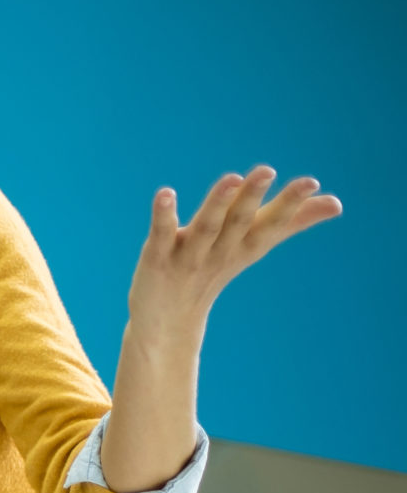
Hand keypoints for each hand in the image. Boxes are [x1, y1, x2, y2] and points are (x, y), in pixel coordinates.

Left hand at [129, 166, 339, 329]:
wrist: (168, 322)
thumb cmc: (214, 272)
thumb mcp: (253, 246)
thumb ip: (290, 221)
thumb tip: (337, 204)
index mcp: (244, 246)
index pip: (271, 224)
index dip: (290, 204)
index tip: (311, 182)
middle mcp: (220, 251)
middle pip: (239, 222)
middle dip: (252, 197)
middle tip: (267, 170)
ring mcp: (188, 256)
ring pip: (205, 227)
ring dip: (217, 203)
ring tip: (230, 178)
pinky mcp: (156, 259)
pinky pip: (161, 234)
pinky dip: (163, 216)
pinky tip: (165, 193)